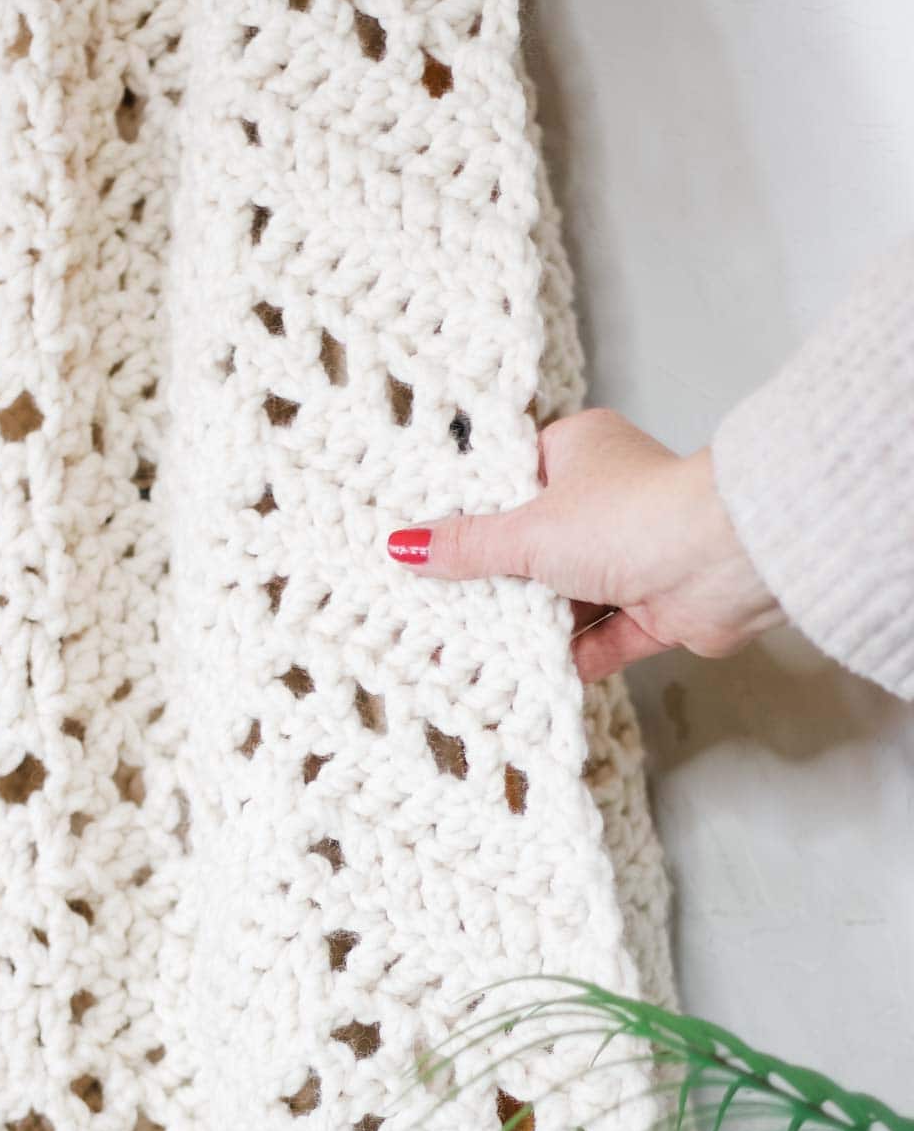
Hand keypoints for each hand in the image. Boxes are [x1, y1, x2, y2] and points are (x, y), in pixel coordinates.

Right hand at [386, 409, 783, 682]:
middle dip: (498, 581)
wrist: (724, 561)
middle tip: (438, 607)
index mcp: (580, 453)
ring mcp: (635, 556)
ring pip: (570, 597)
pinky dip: (573, 657)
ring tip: (472, 650)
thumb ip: (468, 546)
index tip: (427, 544)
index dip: (472, 513)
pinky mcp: (657, 608)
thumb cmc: (632, 517)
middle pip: (538, 546)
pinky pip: (604, 638)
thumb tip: (406, 546)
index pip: (513, 480)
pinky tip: (529, 677)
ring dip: (533, 625)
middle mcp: (610, 501)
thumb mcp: (529, 531)